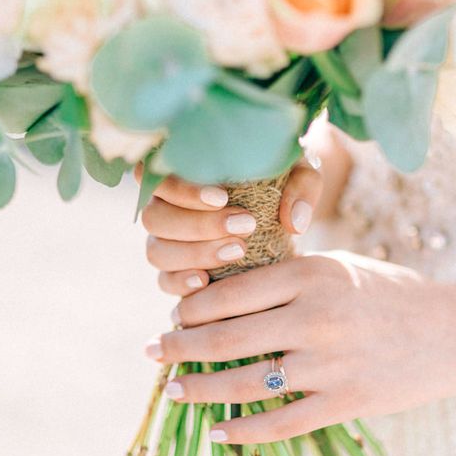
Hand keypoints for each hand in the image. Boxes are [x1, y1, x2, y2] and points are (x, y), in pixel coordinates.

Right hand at [140, 163, 322, 296]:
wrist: (287, 217)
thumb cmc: (285, 184)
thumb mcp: (300, 174)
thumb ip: (301, 187)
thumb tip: (294, 222)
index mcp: (182, 172)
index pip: (157, 174)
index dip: (182, 188)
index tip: (222, 197)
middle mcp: (165, 206)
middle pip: (154, 217)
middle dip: (199, 224)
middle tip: (245, 225)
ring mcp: (167, 242)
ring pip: (157, 251)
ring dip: (195, 253)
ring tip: (238, 251)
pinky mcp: (177, 272)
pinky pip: (164, 281)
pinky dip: (181, 283)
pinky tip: (205, 281)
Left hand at [144, 252, 455, 443]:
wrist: (452, 334)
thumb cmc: (389, 294)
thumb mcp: (340, 268)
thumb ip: (288, 277)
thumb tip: (225, 293)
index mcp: (312, 276)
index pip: (230, 293)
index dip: (191, 306)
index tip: (174, 314)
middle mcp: (316, 319)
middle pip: (226, 339)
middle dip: (179, 346)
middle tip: (153, 350)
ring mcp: (330, 365)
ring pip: (245, 384)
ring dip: (199, 390)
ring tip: (173, 391)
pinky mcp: (345, 404)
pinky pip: (281, 423)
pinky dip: (244, 431)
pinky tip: (219, 431)